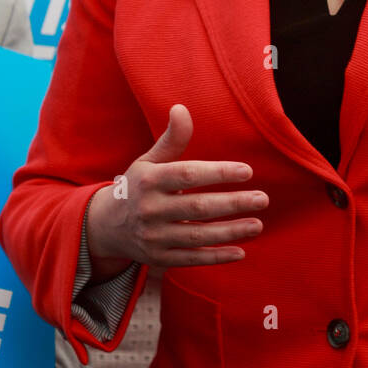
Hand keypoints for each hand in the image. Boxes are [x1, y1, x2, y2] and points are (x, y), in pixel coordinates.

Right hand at [85, 104, 267, 278]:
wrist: (105, 226)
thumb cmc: (138, 186)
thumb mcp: (149, 161)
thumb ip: (171, 139)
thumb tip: (181, 108)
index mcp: (148, 180)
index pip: (188, 174)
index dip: (219, 172)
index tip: (248, 171)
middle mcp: (149, 209)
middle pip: (197, 207)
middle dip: (233, 203)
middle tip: (262, 199)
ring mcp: (153, 237)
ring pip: (197, 235)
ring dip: (231, 231)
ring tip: (258, 224)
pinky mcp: (158, 259)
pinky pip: (191, 259)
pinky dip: (216, 257)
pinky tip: (241, 252)